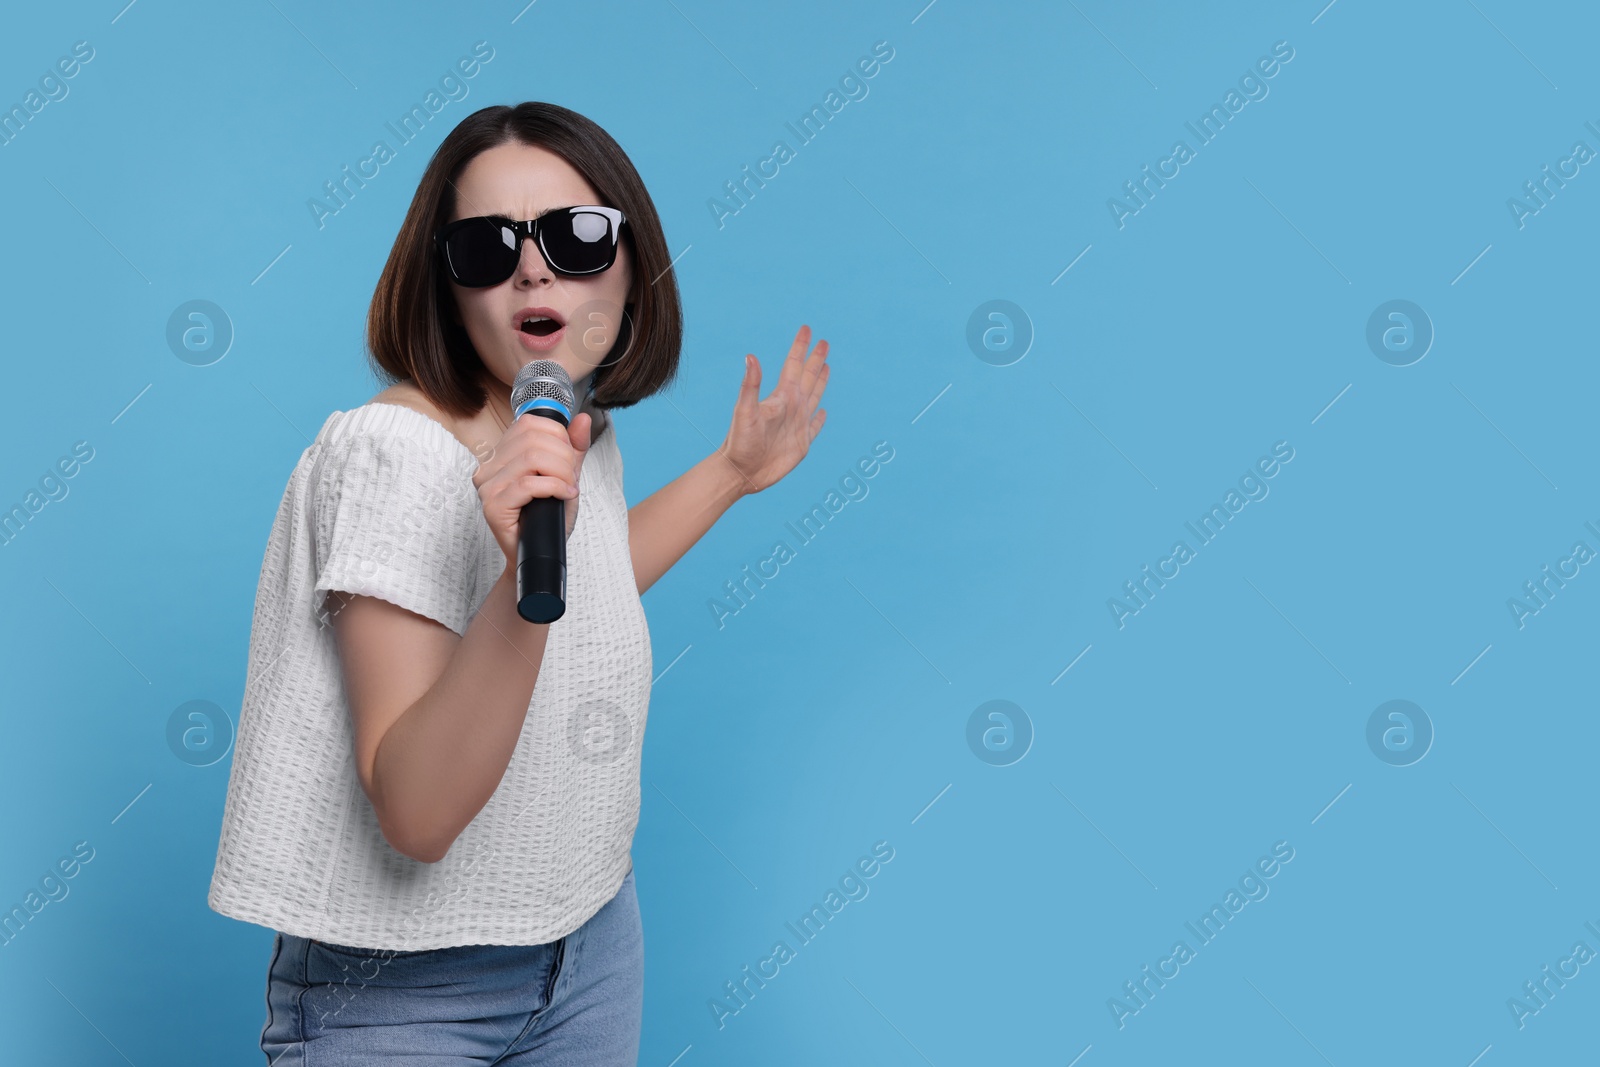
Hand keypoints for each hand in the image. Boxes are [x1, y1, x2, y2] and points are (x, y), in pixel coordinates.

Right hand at [473, 410, 593, 572]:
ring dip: (561, 473)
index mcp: (501, 454)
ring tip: (568, 489)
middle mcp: (488, 466)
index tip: (569, 460)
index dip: (559, 436)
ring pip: (531, 458)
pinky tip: (564, 496)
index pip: (530, 423)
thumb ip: (573, 448)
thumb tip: (582, 418)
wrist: (539, 554)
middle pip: (533, 439)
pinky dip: (554, 487)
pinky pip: (528, 484)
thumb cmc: (548, 517)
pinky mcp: (492, 505)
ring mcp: (487, 486)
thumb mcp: (566, 476)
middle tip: (571, 479)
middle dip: (564, 456)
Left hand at [720, 324, 828, 494]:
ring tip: (826, 366)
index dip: (800, 347)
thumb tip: (750, 357)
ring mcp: (797, 424)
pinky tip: (823, 412)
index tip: (807, 329)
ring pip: (814, 396)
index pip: (793, 366)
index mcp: (780, 397)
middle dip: (815, 359)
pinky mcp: (801, 443)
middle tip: (824, 341)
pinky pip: (815, 427)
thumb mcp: (744, 411)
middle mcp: (791, 407)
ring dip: (820, 381)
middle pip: (807, 377)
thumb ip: (750, 385)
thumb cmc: (740, 441)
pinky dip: (820, 419)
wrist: (741, 471)